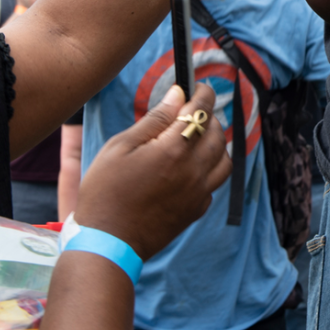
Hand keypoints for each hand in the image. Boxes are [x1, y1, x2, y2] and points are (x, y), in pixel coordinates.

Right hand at [75, 83, 231, 259]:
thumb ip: (154, 120)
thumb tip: (178, 95)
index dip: (204, 93)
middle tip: (191, 113)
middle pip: (217, 132)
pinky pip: (214, 183)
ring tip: (195, 140)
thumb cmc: (105, 191)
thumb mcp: (120, 148)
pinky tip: (190, 169)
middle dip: (208, 117)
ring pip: (224, 158)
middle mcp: (194, 169)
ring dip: (215, 143)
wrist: (107, 243)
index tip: (199, 86)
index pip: (202, 110)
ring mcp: (198, 192)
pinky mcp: (196, 211)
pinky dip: (210, 170)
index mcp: (174, 149)